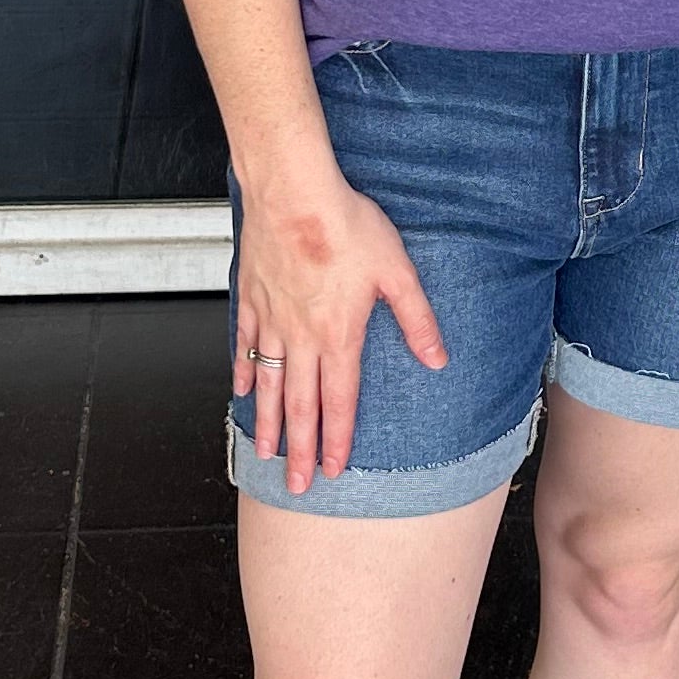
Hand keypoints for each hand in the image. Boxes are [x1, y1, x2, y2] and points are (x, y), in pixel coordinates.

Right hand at [233, 149, 446, 494]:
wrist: (294, 192)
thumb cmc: (347, 225)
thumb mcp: (397, 272)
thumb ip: (417, 320)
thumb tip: (437, 360)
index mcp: (339, 335)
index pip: (340, 401)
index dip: (338, 439)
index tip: (335, 470)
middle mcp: (301, 337)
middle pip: (299, 406)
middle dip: (300, 450)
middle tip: (297, 486)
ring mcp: (271, 320)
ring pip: (267, 383)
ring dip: (267, 423)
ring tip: (265, 454)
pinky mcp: (252, 299)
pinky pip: (244, 345)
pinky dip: (242, 372)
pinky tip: (241, 393)